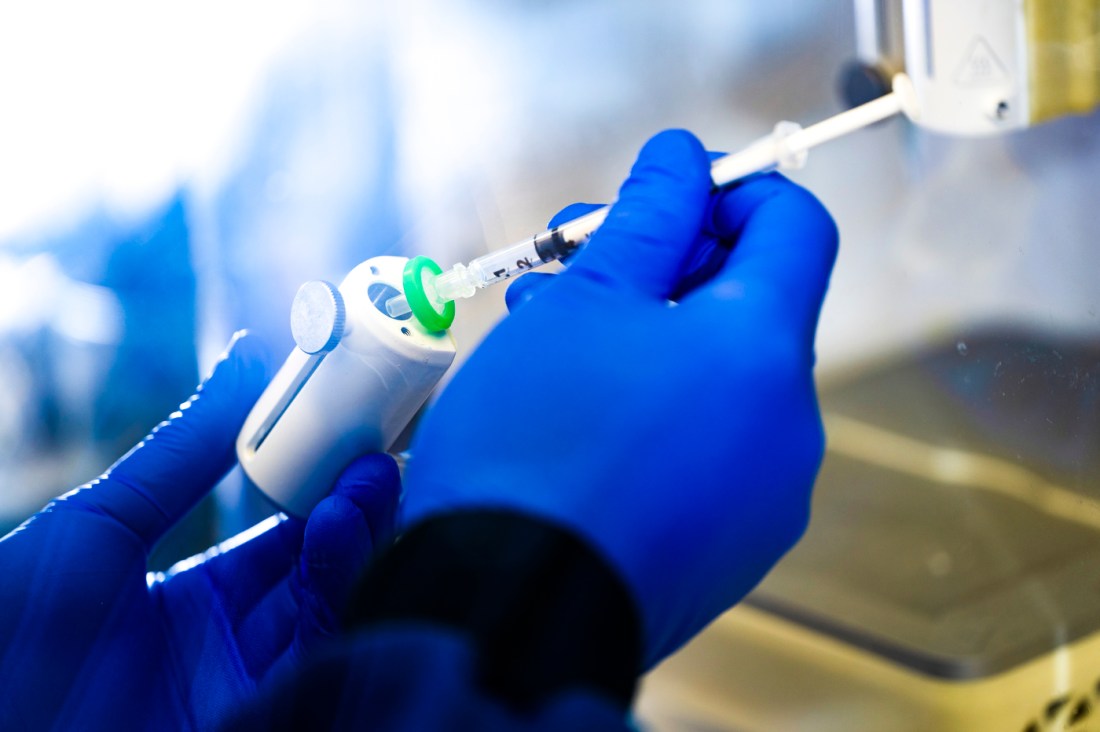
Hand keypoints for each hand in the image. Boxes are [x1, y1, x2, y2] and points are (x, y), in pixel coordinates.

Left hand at [0, 332, 399, 730]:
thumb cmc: (10, 634)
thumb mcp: (96, 526)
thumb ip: (183, 451)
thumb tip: (248, 353)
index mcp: (187, 598)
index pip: (276, 531)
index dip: (313, 481)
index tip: (346, 426)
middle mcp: (227, 643)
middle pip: (314, 568)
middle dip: (350, 504)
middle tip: (378, 449)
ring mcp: (246, 686)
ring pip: (329, 604)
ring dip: (355, 536)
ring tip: (371, 476)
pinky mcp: (264, 718)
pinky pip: (319, 652)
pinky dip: (337, 587)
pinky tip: (337, 527)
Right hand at [401, 129, 837, 666]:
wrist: (507, 610)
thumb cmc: (533, 450)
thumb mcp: (581, 304)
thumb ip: (645, 219)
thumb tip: (680, 162)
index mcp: (763, 353)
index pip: (793, 226)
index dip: (729, 191)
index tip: (660, 198)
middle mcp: (787, 428)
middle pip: (749, 306)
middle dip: (664, 269)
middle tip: (576, 266)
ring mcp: (763, 497)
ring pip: (719, 383)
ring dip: (648, 341)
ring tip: (554, 340)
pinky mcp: (727, 547)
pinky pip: (707, 451)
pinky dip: (657, 415)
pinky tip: (582, 420)